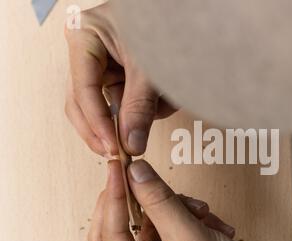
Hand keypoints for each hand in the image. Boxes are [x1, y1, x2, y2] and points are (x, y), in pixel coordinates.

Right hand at [64, 3, 175, 157]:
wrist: (189, 17)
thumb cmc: (165, 25)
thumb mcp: (150, 68)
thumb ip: (139, 106)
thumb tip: (131, 144)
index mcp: (85, 36)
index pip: (83, 90)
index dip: (97, 123)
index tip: (112, 147)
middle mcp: (88, 51)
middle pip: (82, 102)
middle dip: (105, 127)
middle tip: (120, 152)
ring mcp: (103, 65)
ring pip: (107, 106)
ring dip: (134, 114)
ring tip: (162, 104)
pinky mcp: (120, 75)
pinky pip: (125, 103)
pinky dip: (146, 108)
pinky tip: (164, 98)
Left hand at [89, 160, 277, 240]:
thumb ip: (162, 204)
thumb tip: (136, 173)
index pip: (110, 234)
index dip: (114, 196)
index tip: (117, 167)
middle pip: (121, 228)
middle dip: (143, 203)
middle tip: (142, 176)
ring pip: (150, 222)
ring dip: (177, 209)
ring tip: (203, 213)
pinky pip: (168, 225)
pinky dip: (188, 217)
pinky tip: (211, 224)